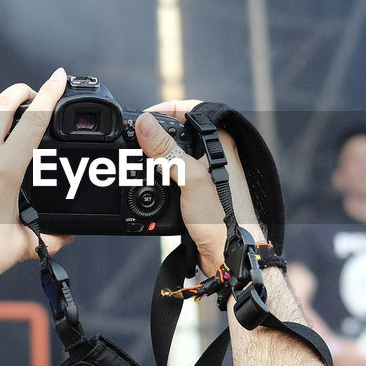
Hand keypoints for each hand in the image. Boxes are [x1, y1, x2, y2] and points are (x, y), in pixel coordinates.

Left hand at [0, 69, 72, 293]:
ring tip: (19, 152)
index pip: (30, 121)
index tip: (58, 77)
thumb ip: (48, 237)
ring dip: (1, 134)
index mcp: (0, 170)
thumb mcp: (20, 246)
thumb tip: (65, 236)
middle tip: (33, 92)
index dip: (48, 94)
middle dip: (19, 94)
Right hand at [136, 100, 262, 274]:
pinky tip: (151, 183)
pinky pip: (175, 175)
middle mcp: (217, 155)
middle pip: (180, 132)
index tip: (143, 118)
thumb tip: (145, 124)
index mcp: (221, 143)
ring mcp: (207, 173)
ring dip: (157, 158)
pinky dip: (161, 176)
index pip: (191, 111)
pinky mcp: (199, 191)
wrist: (229, 256)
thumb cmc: (222, 219)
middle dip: (156, 136)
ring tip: (140, 161)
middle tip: (136, 140)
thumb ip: (166, 149)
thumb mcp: (189, 178)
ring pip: (176, 155)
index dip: (166, 110)